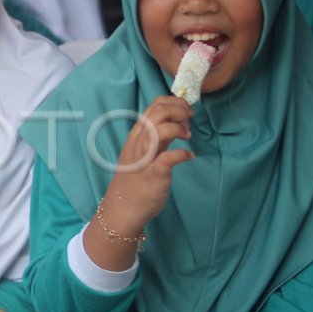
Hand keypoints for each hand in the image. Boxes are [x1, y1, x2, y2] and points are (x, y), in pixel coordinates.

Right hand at [102, 95, 194, 233]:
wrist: (123, 207)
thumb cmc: (135, 179)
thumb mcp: (143, 151)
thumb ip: (157, 136)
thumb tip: (176, 121)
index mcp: (137, 134)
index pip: (154, 105)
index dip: (175, 104)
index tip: (185, 114)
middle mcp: (139, 142)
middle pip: (159, 112)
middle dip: (180, 112)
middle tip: (188, 124)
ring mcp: (145, 157)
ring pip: (159, 130)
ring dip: (179, 128)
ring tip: (187, 137)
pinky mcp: (153, 174)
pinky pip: (169, 158)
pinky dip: (183, 154)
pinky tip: (189, 156)